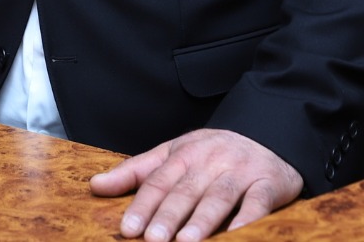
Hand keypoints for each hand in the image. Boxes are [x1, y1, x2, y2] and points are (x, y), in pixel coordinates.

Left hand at [90, 128, 302, 240]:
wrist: (267, 133)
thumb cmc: (213, 152)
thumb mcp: (173, 153)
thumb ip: (135, 172)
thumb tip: (95, 186)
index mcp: (185, 154)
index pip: (159, 181)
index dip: (143, 205)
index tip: (128, 229)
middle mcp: (211, 161)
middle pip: (186, 190)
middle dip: (169, 216)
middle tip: (153, 240)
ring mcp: (240, 171)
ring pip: (219, 196)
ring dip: (203, 220)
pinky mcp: (268, 182)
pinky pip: (258, 201)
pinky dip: (247, 218)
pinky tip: (236, 234)